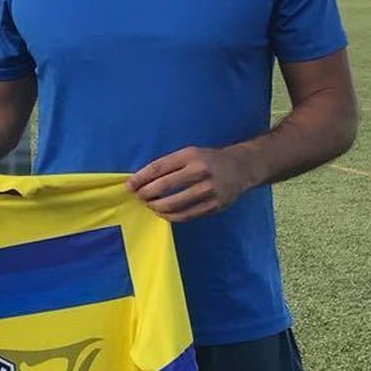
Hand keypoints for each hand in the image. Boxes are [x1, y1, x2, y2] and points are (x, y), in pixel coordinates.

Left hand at [127, 144, 255, 222]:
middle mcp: (200, 171)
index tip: (129, 185)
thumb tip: (140, 180)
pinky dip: (170, 216)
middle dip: (145, 193)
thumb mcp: (190, 153)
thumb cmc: (207, 160)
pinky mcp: (214, 205)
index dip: (140, 178)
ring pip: (173, 204)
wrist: (240, 168)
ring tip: (150, 205)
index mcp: (190, 155)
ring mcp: (208, 190)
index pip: (158, 168)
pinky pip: (186, 215)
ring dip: (156, 207)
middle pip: (163, 186)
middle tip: (138, 196)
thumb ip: (168, 165)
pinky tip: (163, 213)